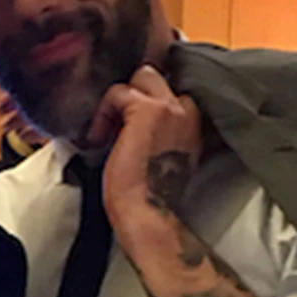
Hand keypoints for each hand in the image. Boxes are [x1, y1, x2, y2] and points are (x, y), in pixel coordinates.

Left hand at [92, 64, 203, 238]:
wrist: (150, 220)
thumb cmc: (151, 201)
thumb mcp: (162, 158)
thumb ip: (159, 134)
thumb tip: (131, 120)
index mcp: (196, 124)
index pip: (171, 90)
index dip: (146, 100)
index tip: (128, 124)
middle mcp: (188, 110)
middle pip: (156, 76)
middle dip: (133, 94)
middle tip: (116, 124)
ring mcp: (170, 107)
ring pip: (140, 77)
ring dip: (119, 101)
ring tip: (108, 133)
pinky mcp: (147, 111)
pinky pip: (118, 92)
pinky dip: (104, 112)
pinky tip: (100, 138)